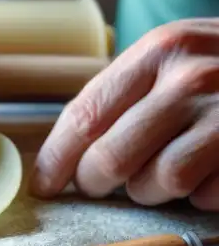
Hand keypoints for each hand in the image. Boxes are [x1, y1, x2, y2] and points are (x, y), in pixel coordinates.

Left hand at [30, 18, 218, 209]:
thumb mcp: (181, 56)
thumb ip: (128, 91)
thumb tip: (65, 151)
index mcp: (161, 49)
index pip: (85, 114)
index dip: (56, 159)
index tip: (44, 185)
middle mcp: (192, 76)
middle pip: (109, 159)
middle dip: (98, 182)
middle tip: (103, 185)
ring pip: (155, 184)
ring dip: (152, 191)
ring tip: (169, 173)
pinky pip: (205, 196)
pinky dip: (202, 196)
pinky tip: (213, 173)